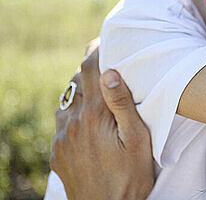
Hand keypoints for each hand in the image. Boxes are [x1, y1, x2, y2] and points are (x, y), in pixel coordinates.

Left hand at [50, 40, 153, 199]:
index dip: (97, 50)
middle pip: (77, 82)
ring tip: (97, 84)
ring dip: (80, 87)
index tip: (105, 39)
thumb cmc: (131, 177)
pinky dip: (73, 108)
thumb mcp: (138, 140)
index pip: (91, 70)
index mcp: (94, 116)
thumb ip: (122, 104)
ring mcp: (61, 138)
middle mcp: (72, 123)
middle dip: (90, 67)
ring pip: (67, 100)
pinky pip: (62, 121)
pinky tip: (86, 113)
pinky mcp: (57, 152)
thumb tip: (110, 72)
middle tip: (105, 58)